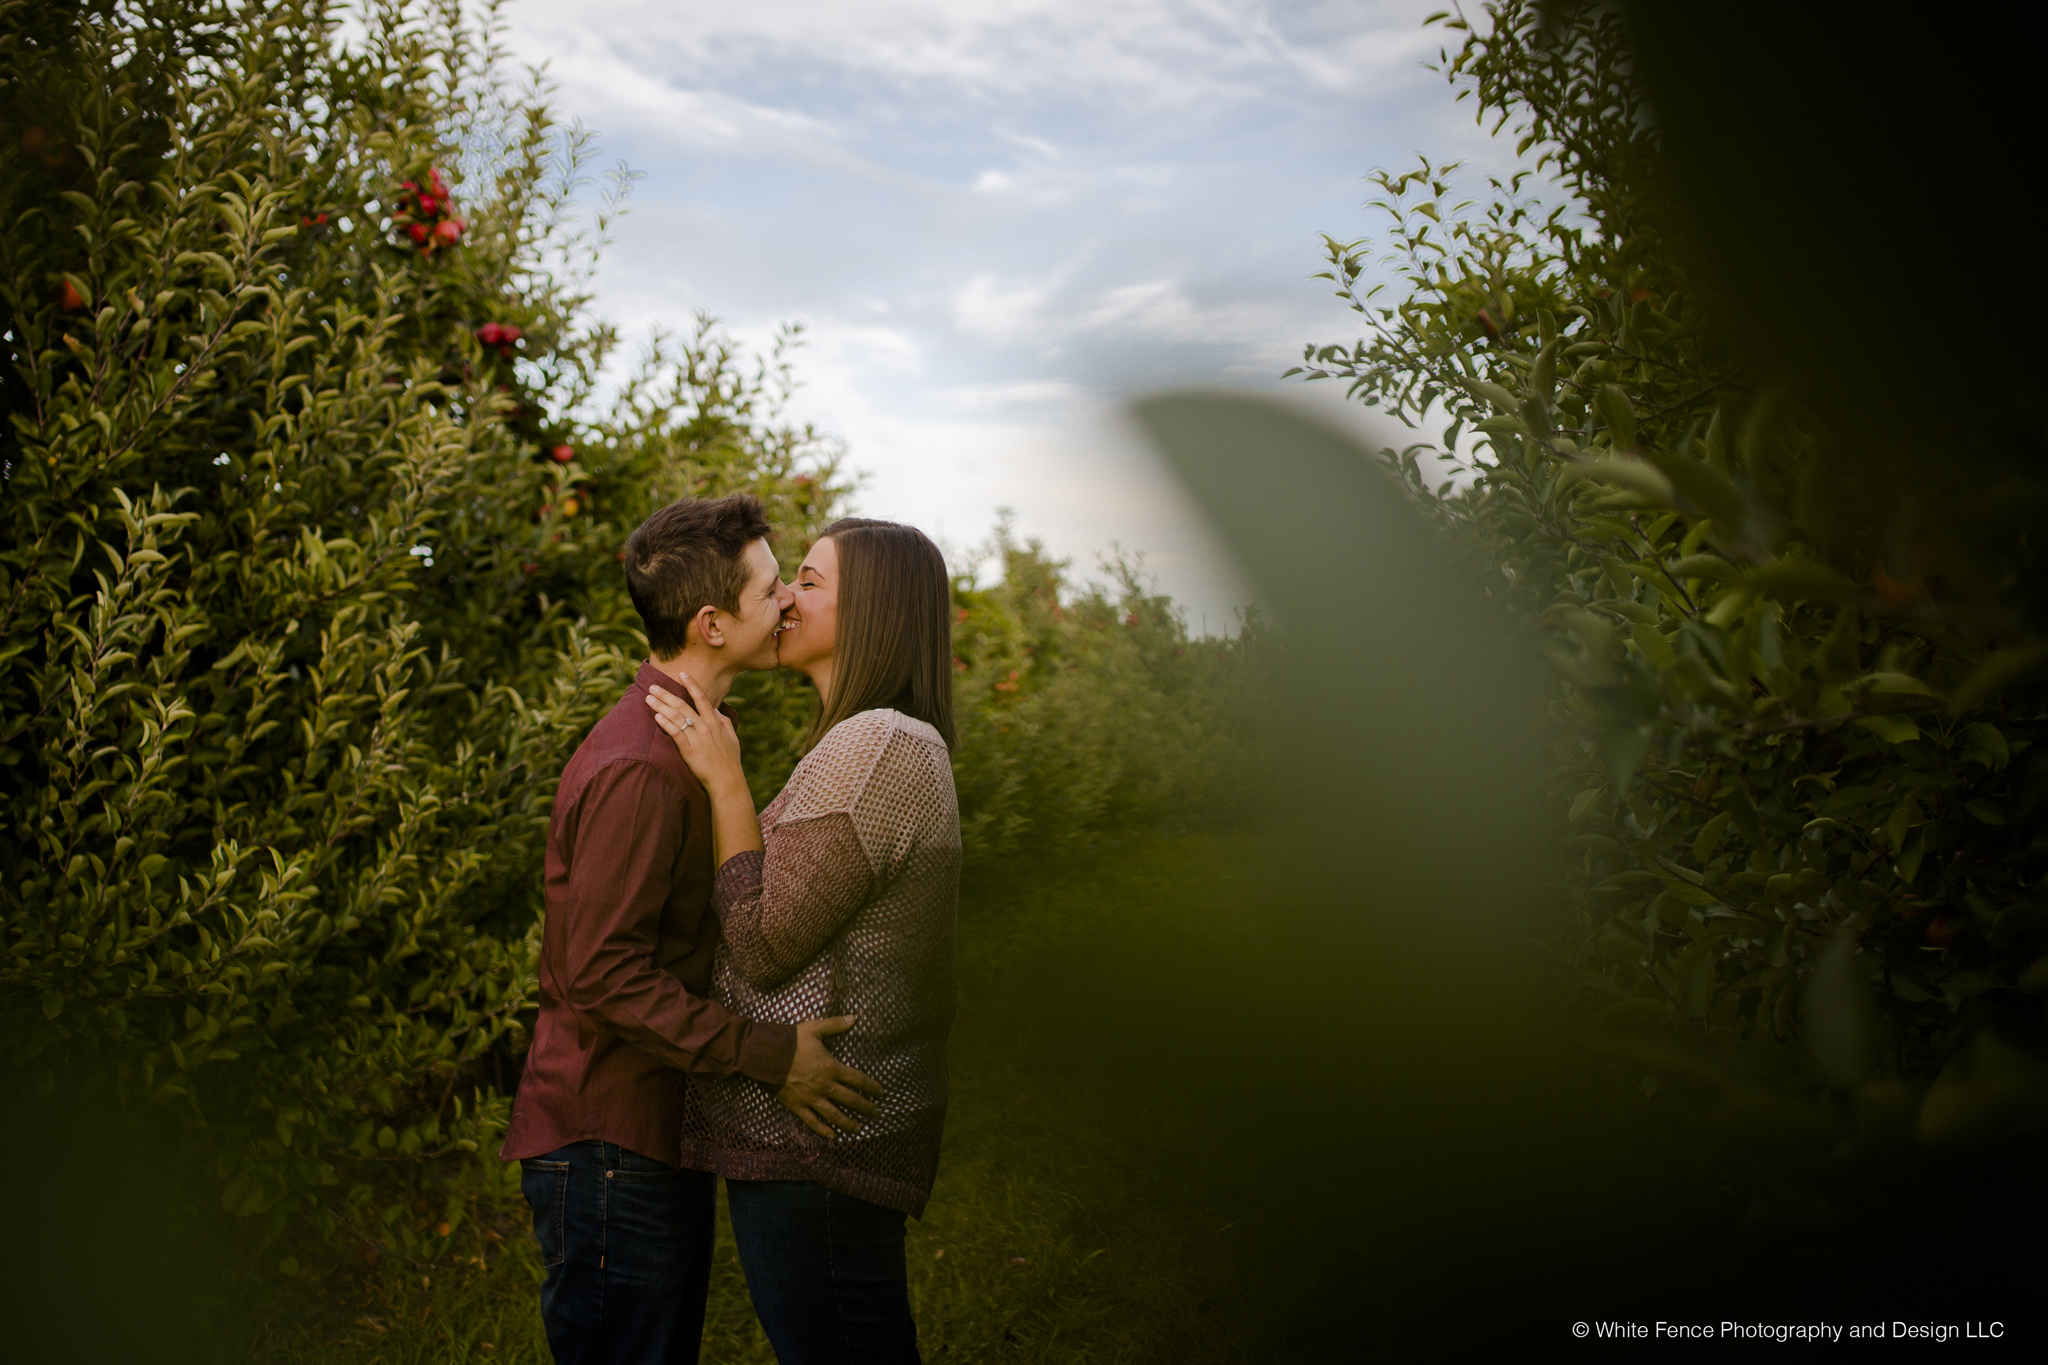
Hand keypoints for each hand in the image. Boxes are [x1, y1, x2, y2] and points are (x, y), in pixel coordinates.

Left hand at [646, 674, 743, 794]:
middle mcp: (705, 727)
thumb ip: (725, 722)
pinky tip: (656, 717)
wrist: (727, 781)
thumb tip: (717, 710)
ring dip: (661, 706)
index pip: (702, 698)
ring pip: (676, 717)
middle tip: (653, 686)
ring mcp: (697, 738)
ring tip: (649, 698)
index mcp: (715, 723)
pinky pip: (675, 734)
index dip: (692, 685)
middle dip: (666, 694)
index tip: (682, 673)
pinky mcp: (689, 750)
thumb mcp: (732, 738)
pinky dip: (666, 724)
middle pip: (683, 705)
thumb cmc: (730, 762)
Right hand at [777, 1015, 883, 1139]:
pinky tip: (832, 1136)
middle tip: (875, 1113)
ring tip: (858, 1129)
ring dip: (848, 1123)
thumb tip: (854, 1018)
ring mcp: (811, 1098)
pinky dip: (823, 1130)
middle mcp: (825, 1086)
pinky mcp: (798, 1106)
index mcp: (832, 1068)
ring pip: (834, 1115)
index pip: (858, 1080)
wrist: (766, 1055)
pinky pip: (812, 1121)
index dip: (872, 1087)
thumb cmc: (791, 1041)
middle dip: (865, 1107)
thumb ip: (836, 1024)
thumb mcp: (815, 1028)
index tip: (881, 1093)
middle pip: (850, 1100)